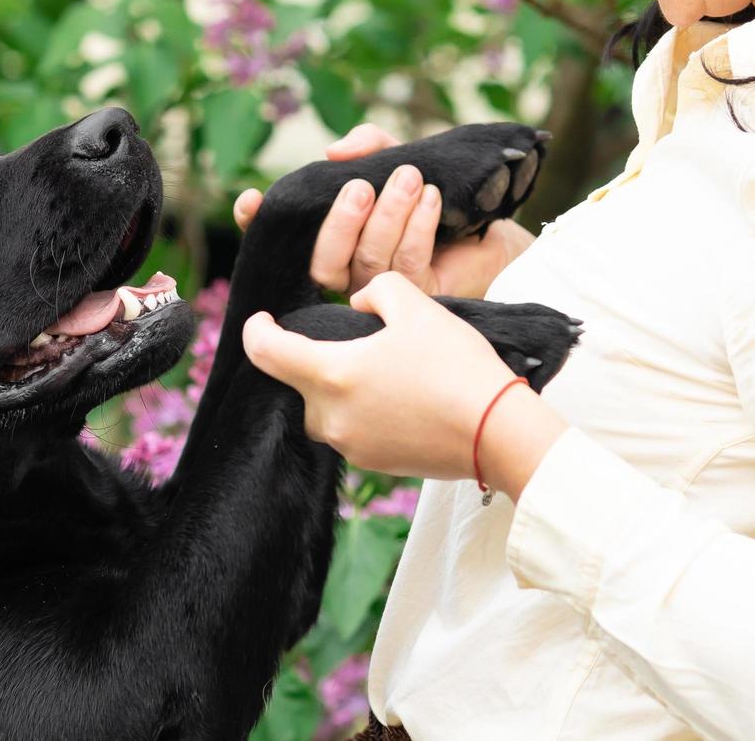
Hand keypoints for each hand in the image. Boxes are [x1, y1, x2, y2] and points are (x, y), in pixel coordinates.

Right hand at [232, 124, 535, 298]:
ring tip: (411, 179)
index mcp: (338, 241)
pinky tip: (432, 200)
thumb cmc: (445, 195)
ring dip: (388, 217)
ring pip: (368, 263)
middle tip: (362, 186)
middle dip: (340, 223)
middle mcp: (352, 274)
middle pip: (324, 263)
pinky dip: (417, 228)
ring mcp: (382, 294)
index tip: (252, 199)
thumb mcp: (404, 156)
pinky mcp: (417, 301)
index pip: (289, 241)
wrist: (503, 230)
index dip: (262, 224)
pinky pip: (407, 269)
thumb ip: (371, 146)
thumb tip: (336, 151)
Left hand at [241, 271, 567, 494]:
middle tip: (354, 342)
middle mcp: (331, 419)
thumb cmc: (455, 366)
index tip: (262, 320)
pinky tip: (402, 398)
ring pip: (328, 409)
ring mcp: (352, 447)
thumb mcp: (416, 305)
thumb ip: (376, 289)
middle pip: (299, 384)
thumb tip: (360, 303)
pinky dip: (365, 411)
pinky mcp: (375, 465)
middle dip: (315, 361)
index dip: (257, 331)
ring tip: (386, 370)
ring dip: (343, 388)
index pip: (266, 353)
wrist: (497, 431)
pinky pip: (353, 430)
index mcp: (331, 376)